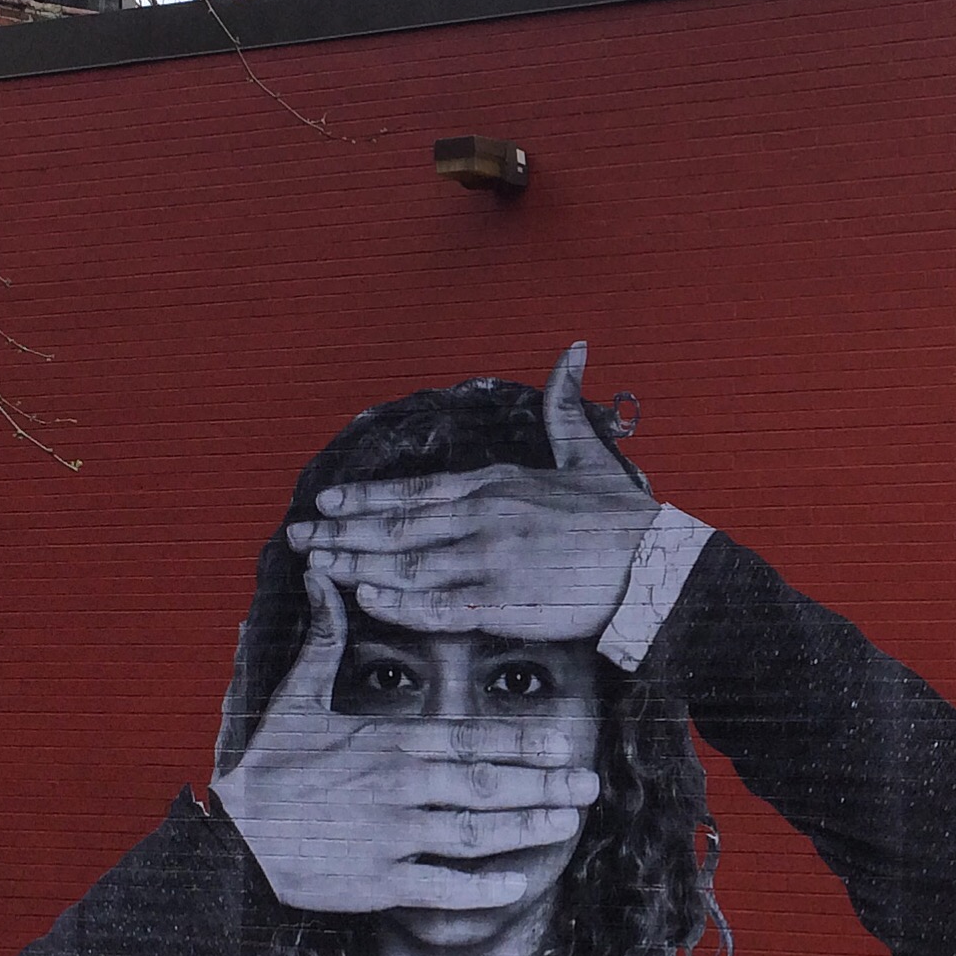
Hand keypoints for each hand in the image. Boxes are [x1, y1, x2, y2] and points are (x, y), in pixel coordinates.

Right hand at [211, 571, 599, 913]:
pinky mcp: (379, 883)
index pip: (469, 739)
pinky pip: (442, 888)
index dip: (521, 742)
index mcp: (389, 742)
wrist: (231, 836)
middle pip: (486, 785)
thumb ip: (326, 638)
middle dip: (544, 784)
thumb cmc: (270, 763)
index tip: (564, 740)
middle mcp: (400, 787)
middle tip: (591, 783)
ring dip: (526, 829)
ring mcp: (393, 838)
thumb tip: (325, 575)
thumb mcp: (297, 695)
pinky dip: (481, 889)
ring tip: (569, 823)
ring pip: (474, 834)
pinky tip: (517, 884)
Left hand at [285, 341, 658, 641]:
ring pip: (407, 564)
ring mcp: (491, 562)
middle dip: (341, 531)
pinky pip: (439, 606)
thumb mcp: (588, 454)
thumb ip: (564, 406)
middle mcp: (485, 518)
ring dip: (357, 565)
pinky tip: (367, 599)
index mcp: (497, 484)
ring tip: (317, 566)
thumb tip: (574, 349)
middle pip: (397, 527)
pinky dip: (400, 603)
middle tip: (298, 536)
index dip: (363, 498)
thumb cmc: (621, 517)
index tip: (325, 501)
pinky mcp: (505, 603)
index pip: (413, 490)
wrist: (657, 564)